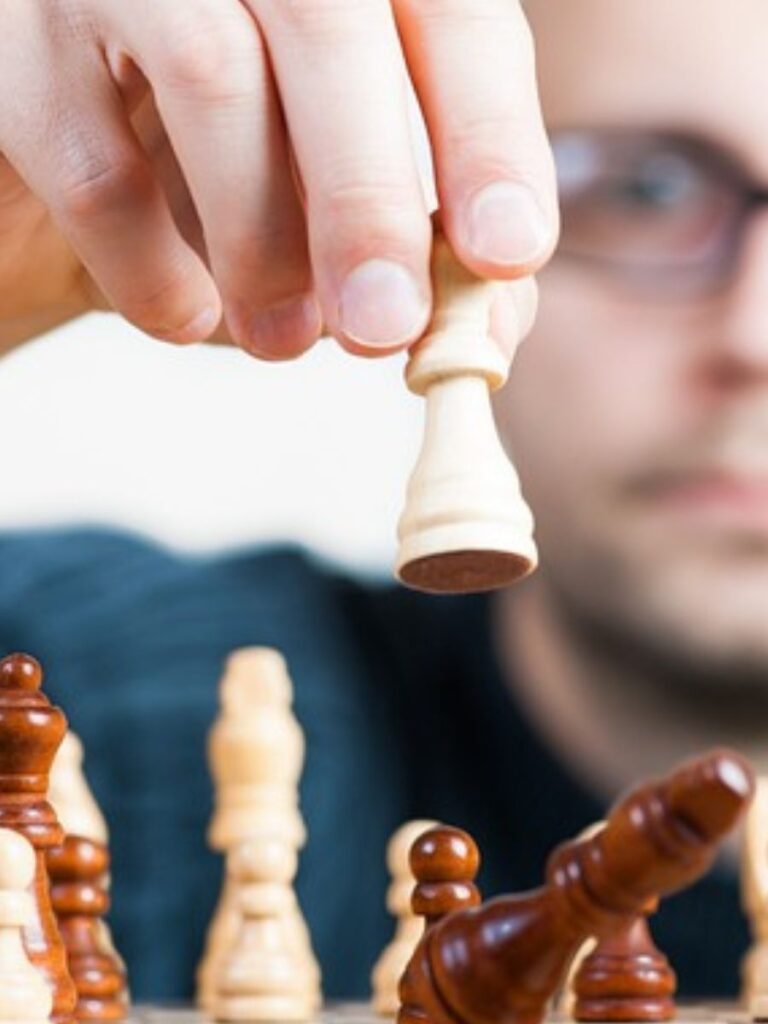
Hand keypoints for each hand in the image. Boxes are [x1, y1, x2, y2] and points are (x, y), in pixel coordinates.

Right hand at [0, 0, 557, 360]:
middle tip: (384, 330)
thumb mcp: (336, 199)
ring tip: (282, 340)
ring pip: (212, 73)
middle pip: (329, 21)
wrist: (57, 164)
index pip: (451, 15)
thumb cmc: (220, 174)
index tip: (507, 256)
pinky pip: (93, 161)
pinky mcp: (13, 39)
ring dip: (261, 243)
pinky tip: (185, 315)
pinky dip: (150, 270)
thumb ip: (424, 249)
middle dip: (367, 198)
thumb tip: (491, 331)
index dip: (487, 136)